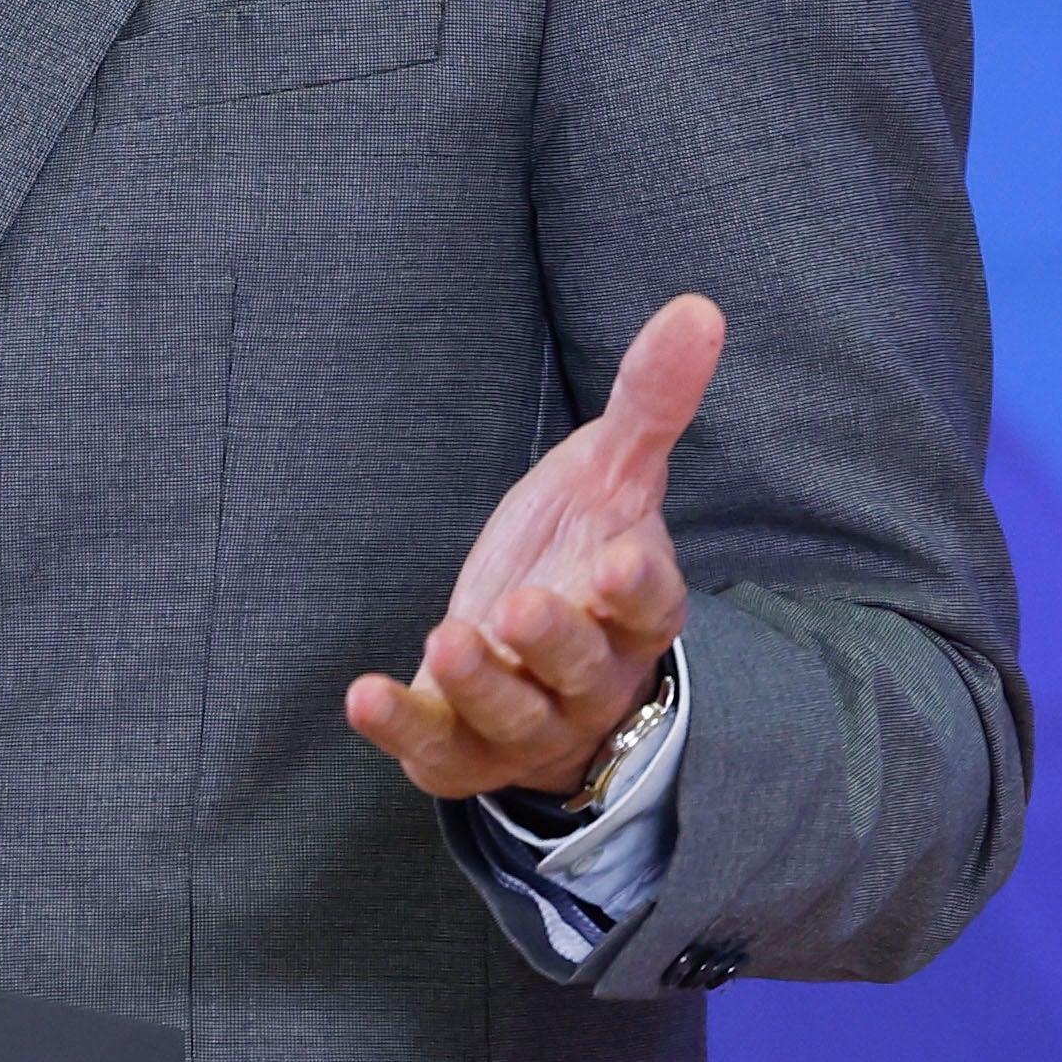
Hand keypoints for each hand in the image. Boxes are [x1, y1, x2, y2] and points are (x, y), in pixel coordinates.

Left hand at [344, 293, 722, 803]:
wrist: (539, 659)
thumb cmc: (581, 556)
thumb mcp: (610, 474)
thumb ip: (649, 401)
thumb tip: (698, 308)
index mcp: (635, 610)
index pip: (653, 607)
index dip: (640, 587)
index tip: (624, 557)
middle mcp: (593, 677)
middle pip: (583, 667)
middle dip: (552, 640)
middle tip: (516, 607)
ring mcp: (532, 723)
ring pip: (518, 719)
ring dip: (481, 685)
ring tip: (446, 637)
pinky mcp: (468, 751)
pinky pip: (441, 754)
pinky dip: (405, 729)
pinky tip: (364, 695)